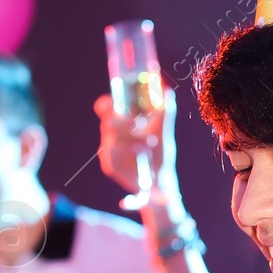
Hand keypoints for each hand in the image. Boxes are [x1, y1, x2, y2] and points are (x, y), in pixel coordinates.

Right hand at [95, 87, 182, 208]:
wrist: (161, 181)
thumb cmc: (159, 154)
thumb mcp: (164, 133)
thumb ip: (165, 112)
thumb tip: (167, 91)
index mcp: (121, 123)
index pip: (106, 108)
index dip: (106, 104)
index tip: (111, 101)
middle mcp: (112, 135)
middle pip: (108, 123)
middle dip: (124, 122)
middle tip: (139, 123)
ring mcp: (109, 151)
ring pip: (112, 141)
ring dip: (131, 140)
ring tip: (147, 145)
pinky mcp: (110, 165)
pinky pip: (114, 159)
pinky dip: (128, 158)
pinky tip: (134, 175)